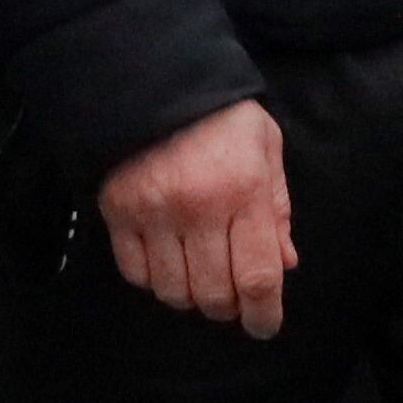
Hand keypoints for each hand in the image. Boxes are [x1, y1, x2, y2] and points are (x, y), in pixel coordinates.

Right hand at [97, 99, 296, 338]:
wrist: (153, 76)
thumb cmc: (220, 113)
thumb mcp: (265, 146)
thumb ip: (277, 206)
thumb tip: (285, 262)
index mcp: (243, 190)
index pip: (257, 276)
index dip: (264, 314)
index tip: (264, 325)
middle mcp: (198, 208)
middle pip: (214, 294)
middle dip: (228, 306)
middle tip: (231, 296)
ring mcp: (153, 213)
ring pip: (173, 291)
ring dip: (190, 295)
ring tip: (197, 275)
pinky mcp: (117, 212)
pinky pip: (136, 273)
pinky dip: (153, 278)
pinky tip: (165, 258)